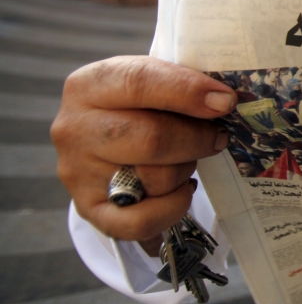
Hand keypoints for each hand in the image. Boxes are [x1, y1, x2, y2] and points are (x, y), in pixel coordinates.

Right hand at [50, 56, 234, 240]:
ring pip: (153, 179)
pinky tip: (182, 191)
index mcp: (89, 85)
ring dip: (185, 170)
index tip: (225, 102)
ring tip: (185, 159)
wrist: (104, 141)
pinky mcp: (88, 209)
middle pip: (151, 138)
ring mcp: (78, 172)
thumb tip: (223, 101)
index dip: (189, 92)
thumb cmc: (138, 106)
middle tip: (217, 137)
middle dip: (197, 139)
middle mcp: (74, 128)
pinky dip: (173, 208)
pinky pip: (140, 221)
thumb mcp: (151, 81)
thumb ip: (181, 84)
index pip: (140, 83)